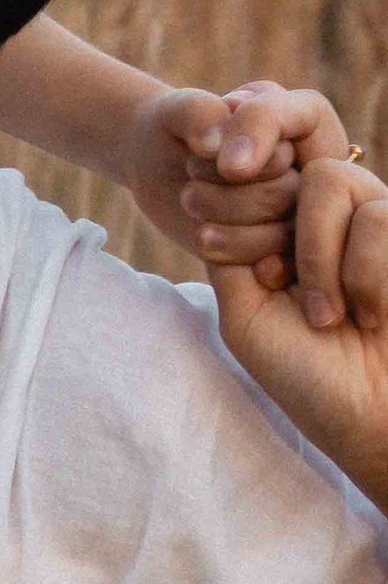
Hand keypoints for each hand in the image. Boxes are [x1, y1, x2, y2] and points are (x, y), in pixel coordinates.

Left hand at [141, 80, 350, 287]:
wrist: (160, 166)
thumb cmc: (173, 130)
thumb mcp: (174, 110)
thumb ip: (197, 112)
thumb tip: (214, 142)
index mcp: (303, 116)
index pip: (294, 123)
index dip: (252, 138)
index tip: (210, 155)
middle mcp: (312, 162)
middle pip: (287, 191)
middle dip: (229, 189)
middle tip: (191, 172)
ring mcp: (302, 207)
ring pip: (282, 233)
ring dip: (226, 220)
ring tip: (191, 198)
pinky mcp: (282, 245)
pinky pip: (274, 264)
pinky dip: (235, 255)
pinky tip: (206, 240)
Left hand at [212, 154, 387, 510]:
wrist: (373, 420)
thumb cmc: (309, 377)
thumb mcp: (245, 313)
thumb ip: (228, 249)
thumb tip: (213, 178)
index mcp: (285, 233)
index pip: (253, 170)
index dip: (231, 187)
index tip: (216, 237)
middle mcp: (332, 220)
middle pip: (284, 162)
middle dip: (266, 218)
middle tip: (277, 281)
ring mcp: (376, 223)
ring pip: (331, 180)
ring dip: (319, 259)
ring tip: (331, 316)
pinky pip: (376, 217)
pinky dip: (363, 276)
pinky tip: (371, 317)